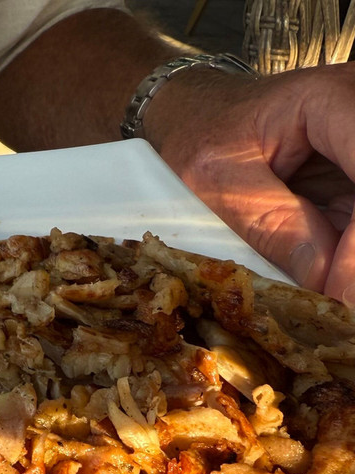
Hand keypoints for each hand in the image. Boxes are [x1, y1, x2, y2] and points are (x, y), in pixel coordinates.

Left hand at [146, 62, 354, 302]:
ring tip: (332, 307)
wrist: (200, 118)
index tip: (341, 291)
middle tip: (339, 308)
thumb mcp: (216, 180)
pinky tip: (332, 292)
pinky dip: (346, 263)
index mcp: (328, 99)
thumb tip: (323, 279)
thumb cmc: (200, 137)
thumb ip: (269, 223)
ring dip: (350, 263)